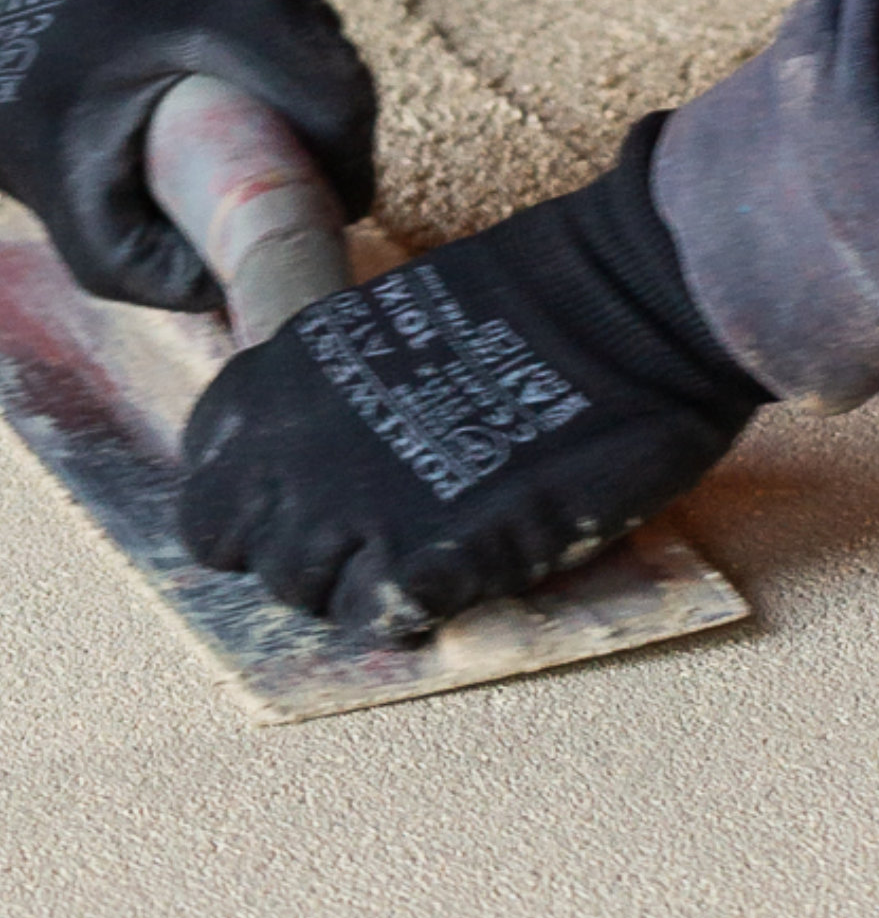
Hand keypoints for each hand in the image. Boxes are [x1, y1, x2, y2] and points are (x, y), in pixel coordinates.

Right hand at [0, 0, 374, 306]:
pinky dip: (156, 142)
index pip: (119, 266)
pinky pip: (97, 148)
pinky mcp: (29, 82)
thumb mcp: (280, 20)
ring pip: (110, 190)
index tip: (269, 254)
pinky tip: (202, 95)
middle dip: (195, 221)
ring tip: (239, 121)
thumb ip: (330, 119)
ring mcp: (8, 104)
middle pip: (112, 232)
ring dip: (178, 178)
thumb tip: (355, 205)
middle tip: (269, 190)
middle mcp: (3, 129)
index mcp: (41, 129)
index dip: (201, 278)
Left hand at [180, 118, 767, 630]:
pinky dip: (421, 605)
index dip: (255, 505)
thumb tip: (314, 451)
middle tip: (369, 540)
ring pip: (308, 594)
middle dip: (294, 555)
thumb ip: (333, 393)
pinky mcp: (425, 560)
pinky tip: (468, 564)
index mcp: (282, 375)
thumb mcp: (389, 324)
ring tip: (429, 550)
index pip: (209, 480)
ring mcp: (354, 508)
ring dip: (360, 585)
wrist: (630, 301)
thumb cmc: (535, 300)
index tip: (306, 504)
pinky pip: (386, 618)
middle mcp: (295, 445)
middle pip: (239, 550)